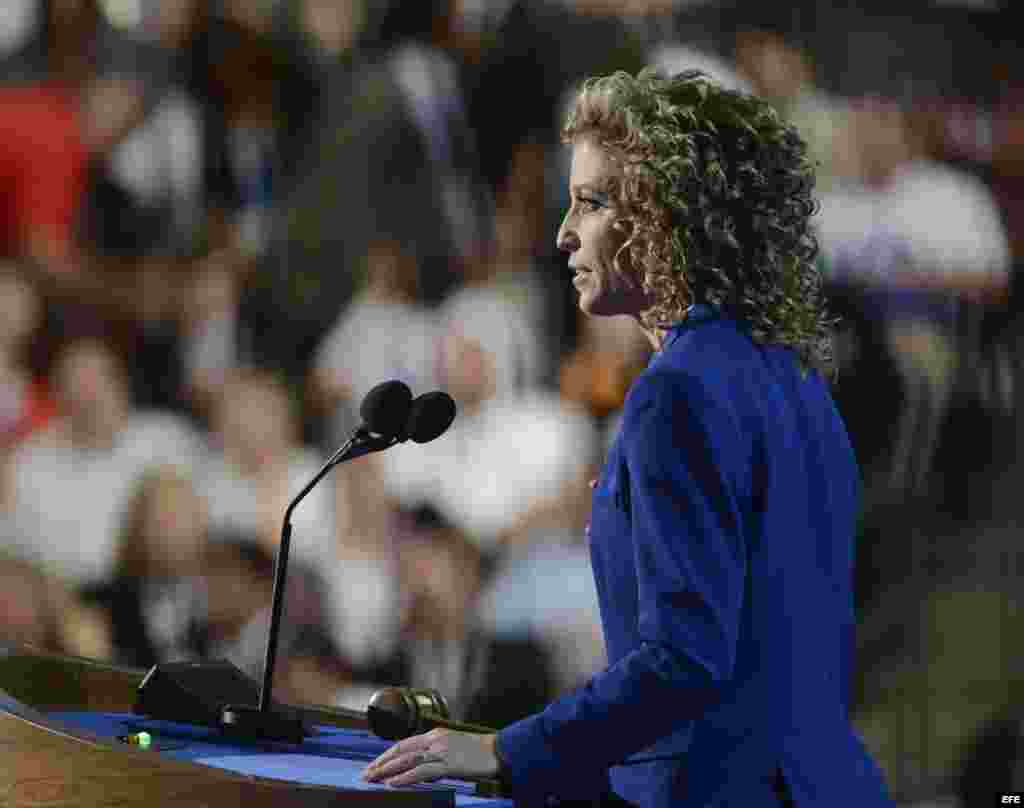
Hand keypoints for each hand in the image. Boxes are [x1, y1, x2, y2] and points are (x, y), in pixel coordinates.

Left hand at [361, 729, 499, 786]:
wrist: (497, 751)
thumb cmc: (477, 753)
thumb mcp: (452, 749)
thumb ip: (434, 756)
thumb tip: (419, 770)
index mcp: (435, 735)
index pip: (404, 744)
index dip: (386, 755)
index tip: (373, 765)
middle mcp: (435, 740)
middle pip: (401, 750)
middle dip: (381, 763)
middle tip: (365, 774)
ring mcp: (441, 751)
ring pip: (407, 759)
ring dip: (387, 770)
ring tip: (372, 778)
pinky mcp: (448, 764)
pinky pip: (421, 771)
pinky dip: (405, 777)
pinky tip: (392, 783)